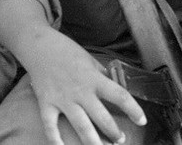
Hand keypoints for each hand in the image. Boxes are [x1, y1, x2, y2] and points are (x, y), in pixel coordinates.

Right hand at [25, 29, 144, 144]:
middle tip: (121, 140)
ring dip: (93, 141)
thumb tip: (115, 89)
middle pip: (102, 117)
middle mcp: (80, 91)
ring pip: (81, 126)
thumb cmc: (66, 51)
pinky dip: (56, 140)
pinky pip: (50, 126)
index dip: (134, 110)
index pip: (120, 96)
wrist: (39, 45)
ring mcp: (62, 99)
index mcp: (94, 78)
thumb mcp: (90, 60)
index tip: (142, 121)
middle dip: (114, 132)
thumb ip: (101, 76)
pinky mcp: (46, 103)